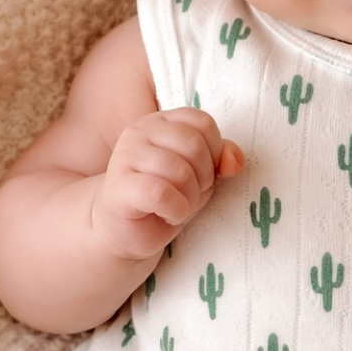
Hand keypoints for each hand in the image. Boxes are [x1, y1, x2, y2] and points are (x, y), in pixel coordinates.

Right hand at [91, 108, 243, 259]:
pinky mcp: (119, 186)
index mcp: (161, 121)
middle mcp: (140, 131)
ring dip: (190, 199)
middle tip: (190, 194)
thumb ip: (221, 159)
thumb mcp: (200, 174)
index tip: (203, 173)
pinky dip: (176, 210)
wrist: (126, 228)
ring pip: (179, 171)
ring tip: (178, 206)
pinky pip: (161, 193)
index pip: (203, 122)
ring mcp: (125, 156)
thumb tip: (233, 162)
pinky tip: (169, 215)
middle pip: (194, 146)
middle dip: (203, 178)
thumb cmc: (164, 197)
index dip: (214, 152)